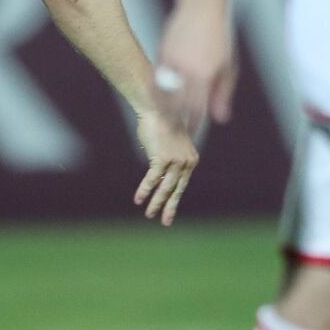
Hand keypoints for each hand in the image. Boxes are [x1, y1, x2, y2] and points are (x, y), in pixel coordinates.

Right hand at [131, 108, 198, 224]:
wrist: (157, 108)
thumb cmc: (159, 124)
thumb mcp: (167, 145)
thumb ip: (165, 161)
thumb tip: (156, 176)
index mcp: (191, 159)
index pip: (182, 184)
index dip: (174, 198)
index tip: (168, 210)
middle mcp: (187, 162)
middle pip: (176, 189)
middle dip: (169, 206)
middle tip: (165, 222)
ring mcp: (176, 161)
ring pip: (165, 187)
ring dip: (156, 202)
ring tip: (149, 214)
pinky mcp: (163, 158)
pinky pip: (152, 179)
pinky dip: (145, 190)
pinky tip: (138, 199)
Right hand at [155, 8, 237, 129]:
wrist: (202, 8)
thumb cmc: (220, 38)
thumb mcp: (227, 67)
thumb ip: (222, 94)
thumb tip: (219, 119)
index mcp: (205, 75)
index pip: (196, 109)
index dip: (193, 124)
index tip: (192, 131)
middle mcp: (186, 70)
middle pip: (176, 105)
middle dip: (174, 119)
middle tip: (175, 128)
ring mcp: (172, 61)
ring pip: (162, 92)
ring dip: (162, 106)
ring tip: (165, 115)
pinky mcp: (162, 52)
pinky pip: (156, 77)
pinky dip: (157, 88)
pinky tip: (160, 95)